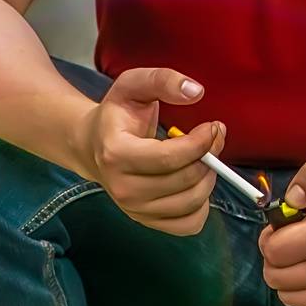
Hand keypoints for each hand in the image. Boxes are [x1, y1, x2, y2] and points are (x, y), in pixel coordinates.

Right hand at [76, 67, 223, 234]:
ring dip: (208, 178)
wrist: (93, 146)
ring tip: (204, 158)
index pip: (170, 158)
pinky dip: (202, 205)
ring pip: (192, 203)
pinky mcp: (146, 221)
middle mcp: (122, 188)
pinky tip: (195, 183)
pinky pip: (189, 224)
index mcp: (116, 154)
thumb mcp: (134, 85)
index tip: (212, 127)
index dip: (201, 143)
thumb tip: (196, 91)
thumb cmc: (116, 116)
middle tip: (212, 138)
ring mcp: (134, 208)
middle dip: (209, 157)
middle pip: (185, 180)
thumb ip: (163, 80)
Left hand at [259, 158, 305, 305]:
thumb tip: (292, 199)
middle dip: (274, 259)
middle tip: (288, 245)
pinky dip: (300, 292)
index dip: (269, 238)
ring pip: (287, 296)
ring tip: (299, 258)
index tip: (279, 230)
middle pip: (276, 277)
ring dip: (285, 278)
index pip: (275, 251)